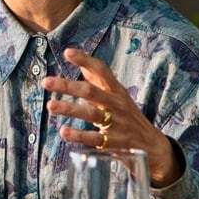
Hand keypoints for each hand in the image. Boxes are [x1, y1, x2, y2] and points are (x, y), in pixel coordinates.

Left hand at [42, 47, 180, 186]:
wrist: (152, 145)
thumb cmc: (129, 116)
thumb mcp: (119, 96)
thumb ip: (101, 82)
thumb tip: (83, 65)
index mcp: (117, 91)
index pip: (102, 71)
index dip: (85, 60)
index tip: (68, 52)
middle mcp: (117, 104)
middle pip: (91, 92)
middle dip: (68, 86)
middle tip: (46, 82)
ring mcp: (116, 124)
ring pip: (91, 114)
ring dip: (69, 109)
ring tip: (50, 105)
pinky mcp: (113, 143)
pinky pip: (94, 139)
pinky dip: (78, 135)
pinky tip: (63, 132)